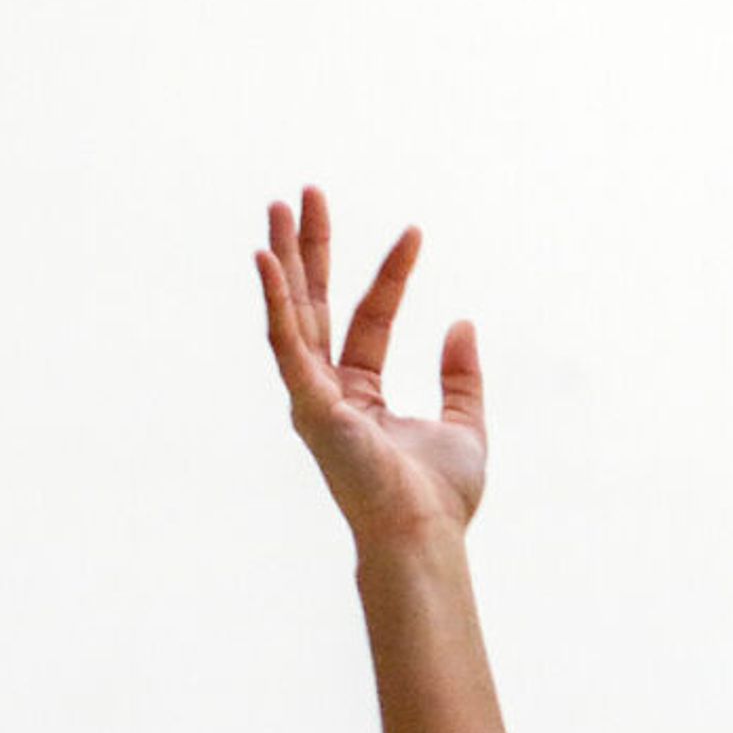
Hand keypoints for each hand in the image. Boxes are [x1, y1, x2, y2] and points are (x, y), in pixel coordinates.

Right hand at [256, 188, 486, 544]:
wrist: (426, 536)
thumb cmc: (440, 498)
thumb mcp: (464, 424)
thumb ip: (461, 376)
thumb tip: (462, 323)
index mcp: (358, 396)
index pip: (369, 318)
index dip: (390, 274)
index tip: (414, 231)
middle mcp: (326, 393)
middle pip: (315, 306)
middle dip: (310, 250)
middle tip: (306, 195)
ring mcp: (311, 399)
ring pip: (293, 314)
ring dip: (285, 259)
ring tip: (282, 206)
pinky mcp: (308, 405)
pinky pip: (286, 343)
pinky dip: (275, 300)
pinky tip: (268, 260)